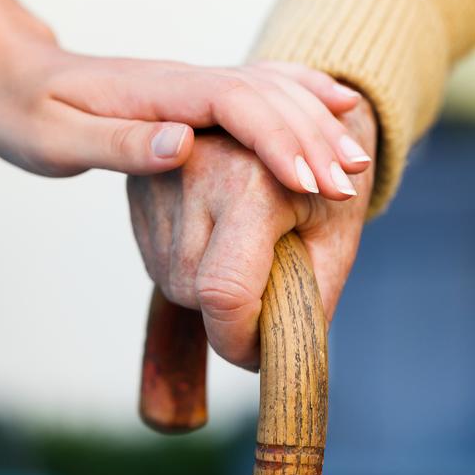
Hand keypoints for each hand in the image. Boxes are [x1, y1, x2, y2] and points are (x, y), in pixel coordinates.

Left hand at [0, 22, 370, 189]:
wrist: (13, 74)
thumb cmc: (25, 112)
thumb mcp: (54, 138)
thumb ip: (118, 144)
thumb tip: (184, 145)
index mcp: (154, 93)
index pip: (232, 105)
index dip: (276, 139)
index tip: (310, 181)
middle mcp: (182, 81)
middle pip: (263, 96)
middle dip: (310, 138)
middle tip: (350, 181)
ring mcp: (189, 84)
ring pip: (268, 90)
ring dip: (313, 121)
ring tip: (355, 156)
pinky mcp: (191, 94)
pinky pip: (256, 87)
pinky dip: (298, 93)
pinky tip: (330, 101)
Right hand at [127, 98, 376, 369]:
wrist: (289, 119)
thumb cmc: (321, 178)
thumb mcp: (334, 237)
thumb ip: (309, 300)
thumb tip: (271, 354)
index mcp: (251, 180)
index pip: (224, 290)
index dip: (239, 340)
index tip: (258, 353)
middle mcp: (193, 169)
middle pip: (192, 291)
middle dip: (229, 312)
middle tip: (265, 283)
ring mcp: (158, 174)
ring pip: (171, 278)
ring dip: (206, 289)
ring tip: (242, 249)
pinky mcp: (140, 184)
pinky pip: (157, 256)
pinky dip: (188, 266)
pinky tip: (215, 236)